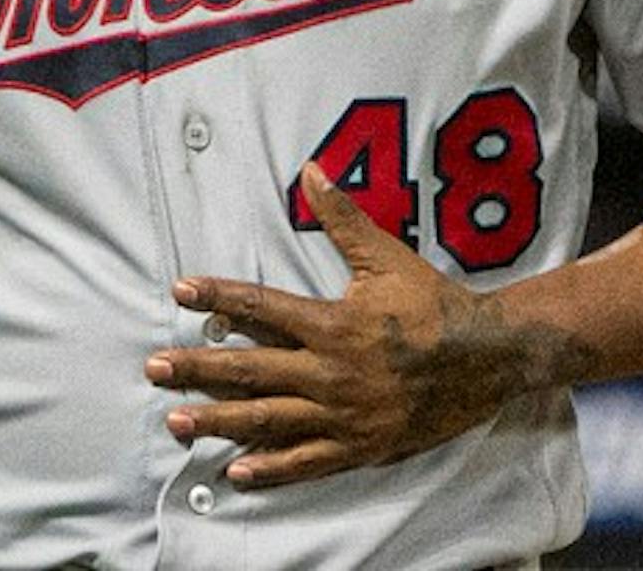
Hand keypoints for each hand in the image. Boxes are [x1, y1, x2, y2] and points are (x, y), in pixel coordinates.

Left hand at [145, 164, 597, 488]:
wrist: (488, 358)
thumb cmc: (432, 305)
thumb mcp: (387, 257)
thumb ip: (343, 218)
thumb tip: (312, 169)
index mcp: (331, 324)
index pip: (260, 308)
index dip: (217, 298)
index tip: (179, 291)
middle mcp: (329, 372)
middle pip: (249, 370)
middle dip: (197, 370)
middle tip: (154, 369)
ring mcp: (342, 414)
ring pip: (268, 420)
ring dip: (218, 422)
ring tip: (175, 423)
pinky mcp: (360, 446)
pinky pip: (307, 461)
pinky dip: (271, 469)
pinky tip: (237, 472)